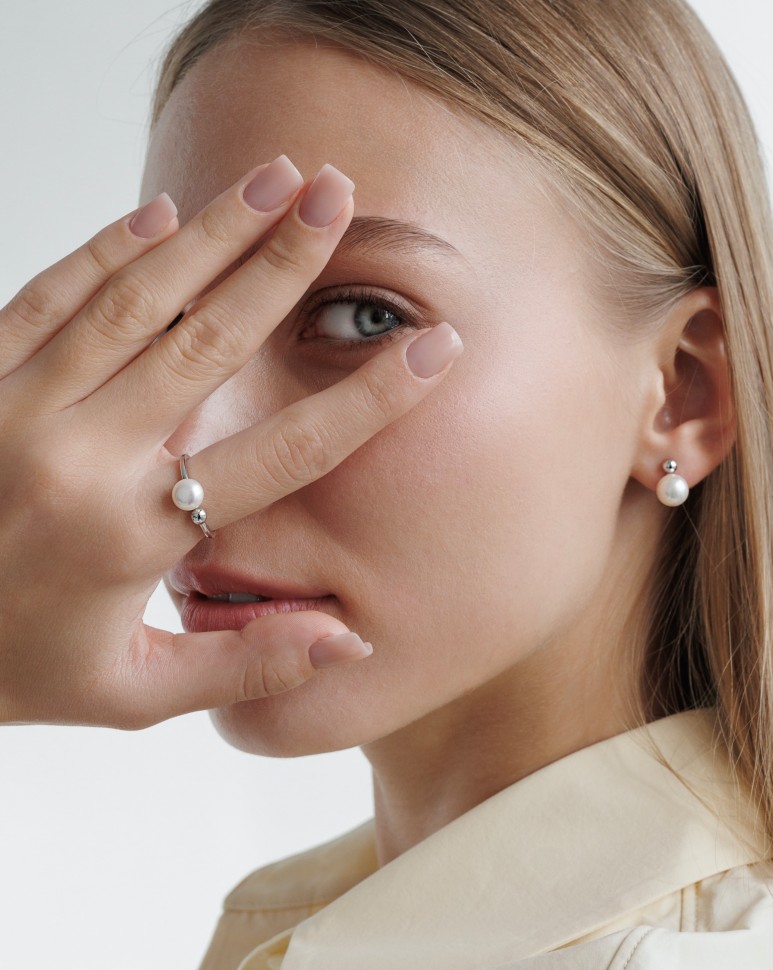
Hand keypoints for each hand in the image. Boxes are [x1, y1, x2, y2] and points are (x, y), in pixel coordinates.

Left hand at [0, 156, 462, 727]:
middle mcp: (83, 460)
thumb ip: (243, 665)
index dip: (370, 400)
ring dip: (213, 233)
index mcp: (137, 537)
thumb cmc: (13, 669)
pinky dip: (109, 249)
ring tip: (276, 176)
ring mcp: (20, 408)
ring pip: (135, 301)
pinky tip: (163, 213)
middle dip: (285, 262)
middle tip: (339, 194)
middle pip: (209, 342)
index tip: (434, 349)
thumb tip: (350, 638)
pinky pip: (51, 295)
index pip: (284, 455)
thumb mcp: (130, 693)